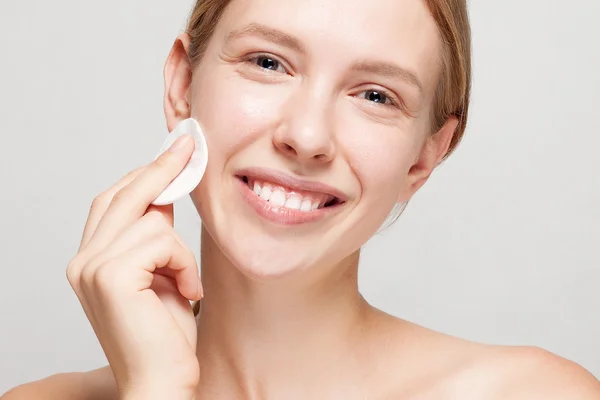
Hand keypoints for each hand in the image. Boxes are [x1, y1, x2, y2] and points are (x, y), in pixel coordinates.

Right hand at [66, 135, 201, 399]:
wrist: (161, 381)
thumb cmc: (165, 335)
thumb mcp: (161, 273)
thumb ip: (155, 235)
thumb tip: (168, 193)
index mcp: (89, 259)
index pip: (114, 200)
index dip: (146, 173)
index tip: (175, 149)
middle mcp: (82, 260)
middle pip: (125, 194)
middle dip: (163, 168)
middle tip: (190, 146)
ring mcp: (91, 267)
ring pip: (151, 219)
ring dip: (180, 249)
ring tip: (185, 283)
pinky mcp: (111, 276)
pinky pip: (163, 241)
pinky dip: (184, 264)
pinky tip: (186, 293)